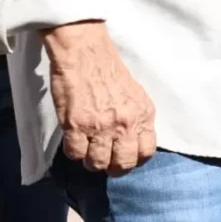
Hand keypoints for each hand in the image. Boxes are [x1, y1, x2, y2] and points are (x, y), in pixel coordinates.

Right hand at [43, 21, 155, 175]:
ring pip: (98, 162)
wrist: (86, 53)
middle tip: (106, 163)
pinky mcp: (76, 125)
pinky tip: (74, 143)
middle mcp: (125, 125)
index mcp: (143, 116)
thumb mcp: (137, 96)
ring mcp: (101, 127)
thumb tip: (135, 140)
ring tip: (88, 154)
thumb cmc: (110, 72)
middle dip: (114, 168)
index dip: (135, 160)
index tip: (126, 158)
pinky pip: (75, 153)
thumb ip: (138, 119)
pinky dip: (74, 153)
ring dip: (92, 163)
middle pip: (123, 163)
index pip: (147, 153)